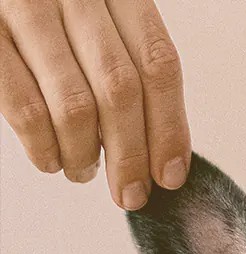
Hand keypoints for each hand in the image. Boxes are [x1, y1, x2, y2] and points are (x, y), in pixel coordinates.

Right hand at [0, 0, 190, 210]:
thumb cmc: (60, 9)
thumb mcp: (104, 18)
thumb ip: (130, 63)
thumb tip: (157, 147)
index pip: (158, 64)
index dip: (169, 127)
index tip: (170, 174)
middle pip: (121, 90)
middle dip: (131, 155)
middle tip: (131, 193)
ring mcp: (26, 11)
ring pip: (75, 105)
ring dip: (85, 155)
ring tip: (84, 173)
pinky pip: (25, 107)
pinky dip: (43, 146)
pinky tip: (52, 160)